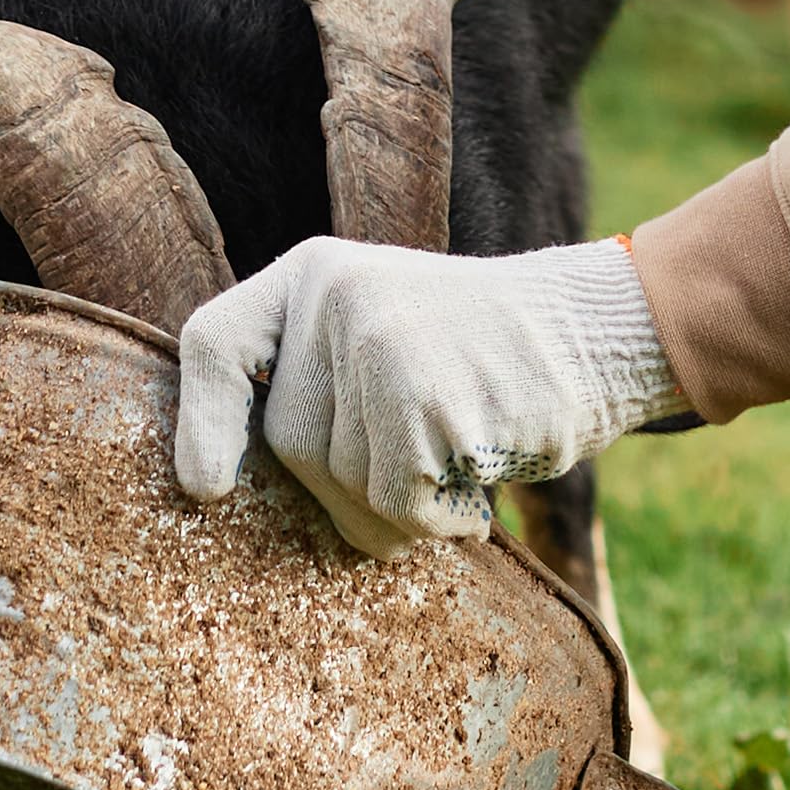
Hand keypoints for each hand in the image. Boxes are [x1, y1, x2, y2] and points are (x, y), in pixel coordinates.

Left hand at [175, 234, 686, 557]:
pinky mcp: (422, 396)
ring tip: (459, 452)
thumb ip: (313, 384)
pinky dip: (438, 516)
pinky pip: (394, 502)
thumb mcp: (381, 334)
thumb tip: (208, 482)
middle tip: (422, 463)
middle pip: (286, 444)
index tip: (208, 487)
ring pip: (340, 483)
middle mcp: (336, 295)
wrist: (590, 332)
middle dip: (346, 488)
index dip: (200, 418)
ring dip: (399, 508)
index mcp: (316, 273)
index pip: (216, 341)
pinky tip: (480, 471)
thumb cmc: (476, 359)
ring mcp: (377, 342)